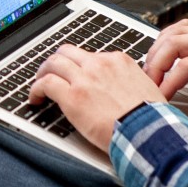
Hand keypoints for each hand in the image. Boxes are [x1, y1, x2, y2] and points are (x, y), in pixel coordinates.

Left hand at [29, 45, 166, 150]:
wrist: (150, 134)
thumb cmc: (152, 119)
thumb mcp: (146, 89)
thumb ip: (130, 82)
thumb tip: (124, 88)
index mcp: (119, 61)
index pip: (91, 55)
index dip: (79, 65)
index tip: (75, 74)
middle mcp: (100, 65)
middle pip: (68, 52)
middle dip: (57, 62)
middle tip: (51, 72)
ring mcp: (85, 78)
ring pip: (53, 62)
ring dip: (43, 72)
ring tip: (39, 83)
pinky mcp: (72, 96)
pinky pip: (45, 84)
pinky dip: (36, 89)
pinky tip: (35, 98)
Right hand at [143, 19, 187, 97]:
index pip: (186, 66)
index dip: (168, 83)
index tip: (159, 98)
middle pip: (174, 43)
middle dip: (155, 64)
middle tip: (147, 83)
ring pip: (174, 32)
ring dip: (157, 49)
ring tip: (149, 69)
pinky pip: (180, 28)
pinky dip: (165, 40)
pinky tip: (160, 53)